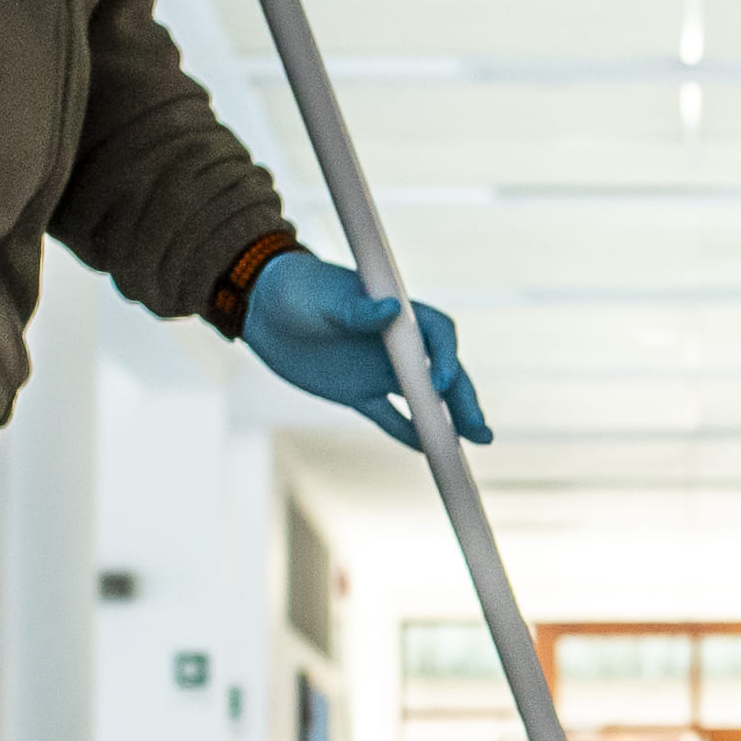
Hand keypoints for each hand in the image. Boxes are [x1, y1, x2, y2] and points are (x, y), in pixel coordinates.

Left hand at [243, 254, 484, 446]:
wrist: (261, 308)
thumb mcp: (324, 299)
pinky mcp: (359, 392)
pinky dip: (409, 433)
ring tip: (471, 443)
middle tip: (480, 430)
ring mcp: (379, 370)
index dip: (445, 359)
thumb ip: (356, 310)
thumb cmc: (296, 290)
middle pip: (442, 374)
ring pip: (423, 399)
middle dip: (462, 400)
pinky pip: (390, 417)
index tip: (439, 383)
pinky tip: (429, 450)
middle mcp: (396, 344)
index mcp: (396, 315)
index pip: (436, 337)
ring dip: (447, 420)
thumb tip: (391, 311)